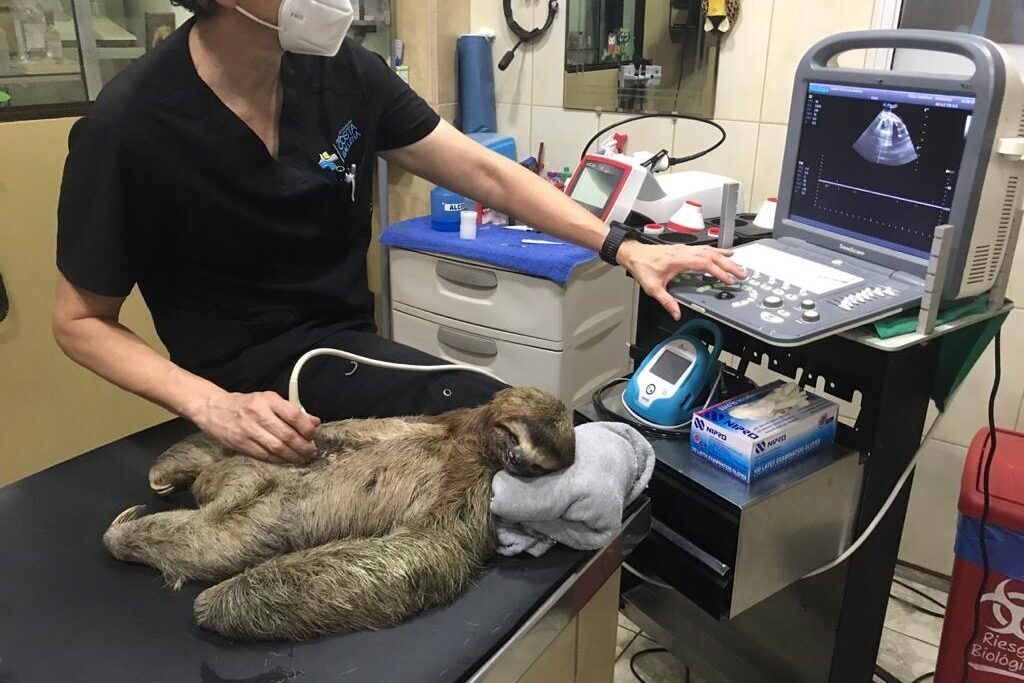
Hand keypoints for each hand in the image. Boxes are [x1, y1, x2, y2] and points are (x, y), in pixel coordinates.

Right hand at [187, 391, 321, 463]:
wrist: (214, 409)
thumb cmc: (247, 405)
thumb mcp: (269, 400)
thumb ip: (292, 411)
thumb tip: (315, 422)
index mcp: (268, 400)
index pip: (293, 415)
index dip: (307, 428)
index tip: (313, 436)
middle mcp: (258, 413)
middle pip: (286, 435)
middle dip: (302, 446)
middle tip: (311, 452)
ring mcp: (248, 429)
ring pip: (276, 447)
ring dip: (292, 456)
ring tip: (301, 458)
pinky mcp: (240, 443)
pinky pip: (264, 455)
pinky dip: (277, 459)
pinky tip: (285, 460)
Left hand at [617, 241, 746, 320]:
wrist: (634, 253)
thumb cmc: (642, 267)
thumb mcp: (653, 288)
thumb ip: (666, 301)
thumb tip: (676, 313)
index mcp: (679, 260)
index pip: (705, 264)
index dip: (719, 272)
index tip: (729, 281)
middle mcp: (684, 252)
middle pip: (712, 256)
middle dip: (729, 265)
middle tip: (742, 273)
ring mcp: (685, 249)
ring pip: (710, 251)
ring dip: (725, 258)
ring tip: (738, 264)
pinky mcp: (683, 249)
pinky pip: (704, 249)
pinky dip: (716, 252)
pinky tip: (722, 254)